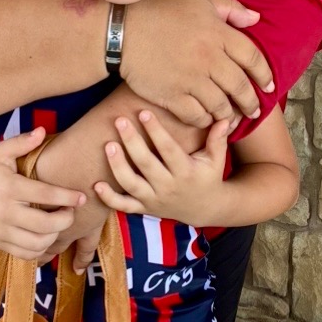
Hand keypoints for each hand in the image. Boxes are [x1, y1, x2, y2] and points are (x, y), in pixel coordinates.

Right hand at [0, 126, 84, 261]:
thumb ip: (21, 142)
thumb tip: (42, 130)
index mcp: (9, 187)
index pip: (46, 195)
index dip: (68, 197)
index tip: (81, 197)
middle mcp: (6, 212)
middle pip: (46, 225)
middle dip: (66, 219)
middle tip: (71, 211)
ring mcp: (1, 231)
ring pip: (38, 244)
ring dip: (55, 236)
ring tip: (58, 224)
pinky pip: (27, 255)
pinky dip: (42, 250)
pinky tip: (46, 237)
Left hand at [94, 111, 229, 225]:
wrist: (206, 209)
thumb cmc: (209, 177)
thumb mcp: (216, 160)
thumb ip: (217, 138)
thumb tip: (224, 116)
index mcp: (186, 172)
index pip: (168, 150)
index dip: (156, 131)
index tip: (143, 112)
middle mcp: (168, 187)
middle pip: (146, 164)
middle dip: (132, 142)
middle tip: (119, 121)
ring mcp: (154, 200)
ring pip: (131, 185)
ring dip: (117, 166)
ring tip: (108, 145)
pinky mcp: (144, 208)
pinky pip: (123, 206)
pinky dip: (109, 199)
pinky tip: (96, 185)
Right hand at [123, 0, 273, 128]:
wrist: (119, 30)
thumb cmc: (158, 10)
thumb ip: (229, 8)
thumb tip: (256, 18)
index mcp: (218, 34)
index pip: (253, 58)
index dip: (265, 74)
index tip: (269, 86)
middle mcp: (209, 58)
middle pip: (240, 87)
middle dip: (251, 102)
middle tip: (254, 110)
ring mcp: (191, 79)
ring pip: (221, 105)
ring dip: (229, 114)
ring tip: (230, 118)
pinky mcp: (172, 95)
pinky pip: (196, 116)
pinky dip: (205, 120)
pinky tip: (206, 119)